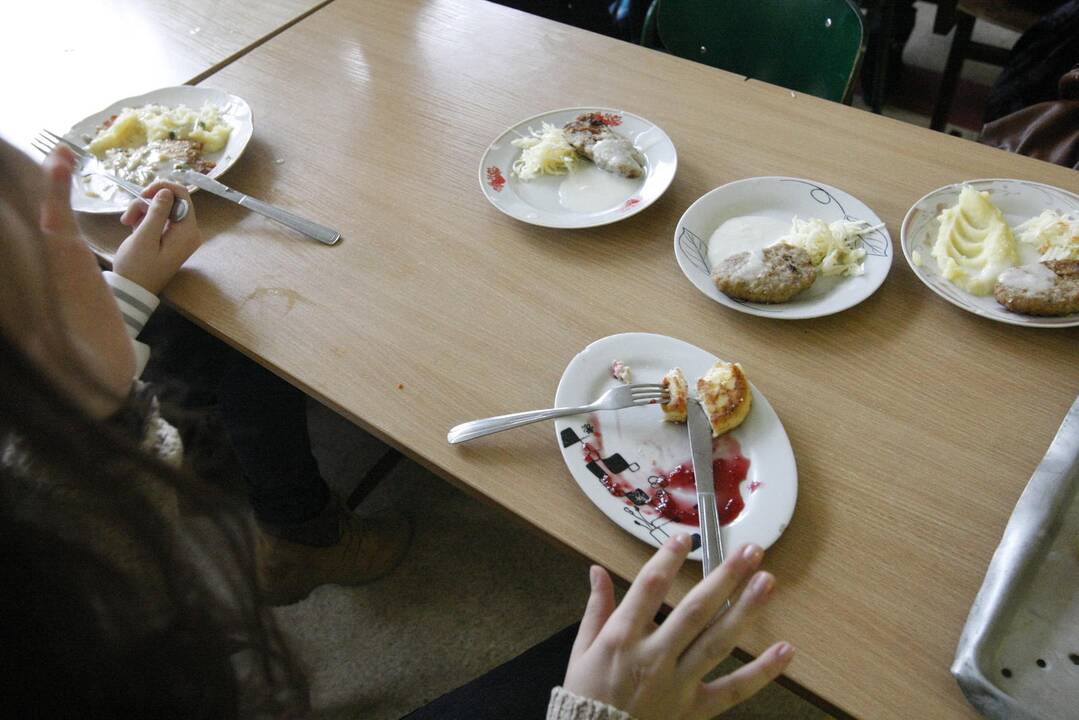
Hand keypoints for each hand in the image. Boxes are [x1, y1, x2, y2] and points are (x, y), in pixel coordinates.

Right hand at [114, 180, 202, 293]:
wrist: (133, 290)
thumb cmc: (137, 267)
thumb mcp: (145, 238)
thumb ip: (157, 212)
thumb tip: (167, 191)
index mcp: (188, 231)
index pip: (183, 195)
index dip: (162, 188)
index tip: (142, 194)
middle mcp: (189, 232)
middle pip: (170, 201)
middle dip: (147, 203)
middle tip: (128, 216)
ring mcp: (180, 235)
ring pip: (161, 208)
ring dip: (142, 211)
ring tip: (126, 223)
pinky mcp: (169, 238)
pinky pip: (158, 219)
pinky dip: (144, 219)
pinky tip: (132, 228)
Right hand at [563, 535, 792, 719]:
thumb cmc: (588, 695)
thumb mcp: (581, 649)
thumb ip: (596, 608)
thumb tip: (597, 571)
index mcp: (622, 638)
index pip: (649, 588)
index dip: (668, 559)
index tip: (686, 537)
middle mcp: (654, 657)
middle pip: (695, 610)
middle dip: (724, 577)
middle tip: (749, 550)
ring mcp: (678, 683)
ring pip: (717, 642)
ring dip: (746, 610)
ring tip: (767, 581)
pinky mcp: (694, 708)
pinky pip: (733, 690)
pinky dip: (762, 672)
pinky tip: (785, 649)